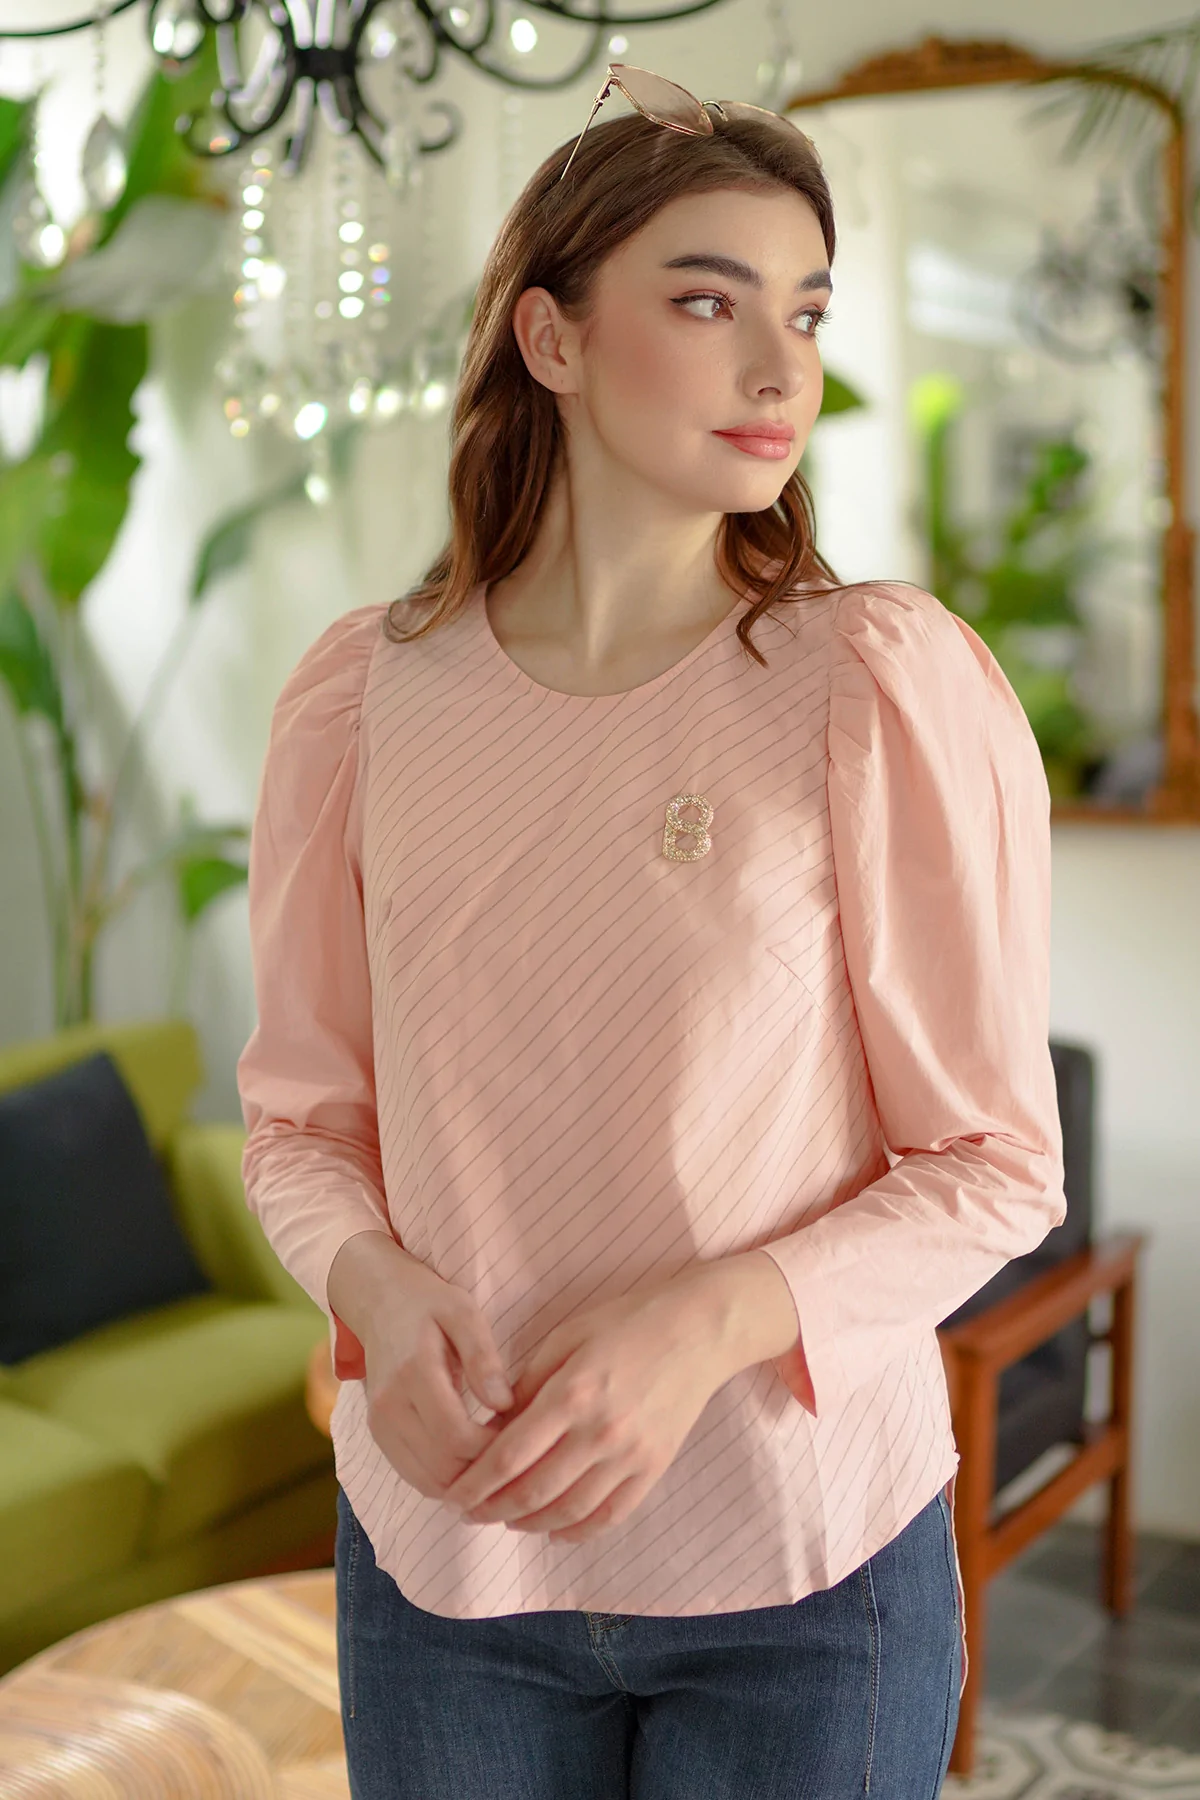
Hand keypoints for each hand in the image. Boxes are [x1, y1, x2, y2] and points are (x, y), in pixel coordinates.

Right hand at [325, 1230, 515, 1500]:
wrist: (380, 1301)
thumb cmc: (430, 1304)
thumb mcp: (463, 1312)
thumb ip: (483, 1356)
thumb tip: (504, 1404)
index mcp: (413, 1372)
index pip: (455, 1436)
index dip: (493, 1447)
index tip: (521, 1431)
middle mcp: (388, 1406)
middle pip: (443, 1469)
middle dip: (485, 1469)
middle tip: (515, 1448)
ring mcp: (379, 1425)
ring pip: (428, 1482)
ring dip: (468, 1481)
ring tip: (498, 1455)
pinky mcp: (379, 1436)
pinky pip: (415, 1477)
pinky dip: (448, 1480)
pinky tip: (474, 1459)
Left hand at [439, 1269, 739, 1544]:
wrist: (698, 1329)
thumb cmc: (626, 1323)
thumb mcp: (567, 1337)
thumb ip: (529, 1384)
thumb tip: (495, 1427)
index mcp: (572, 1394)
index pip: (509, 1456)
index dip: (475, 1484)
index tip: (453, 1495)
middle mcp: (600, 1432)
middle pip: (533, 1493)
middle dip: (493, 1510)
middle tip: (470, 1514)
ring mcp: (631, 1455)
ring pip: (568, 1512)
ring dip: (530, 1525)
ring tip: (507, 1521)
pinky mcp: (654, 1468)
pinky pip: (611, 1516)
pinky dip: (578, 1532)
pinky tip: (555, 1531)